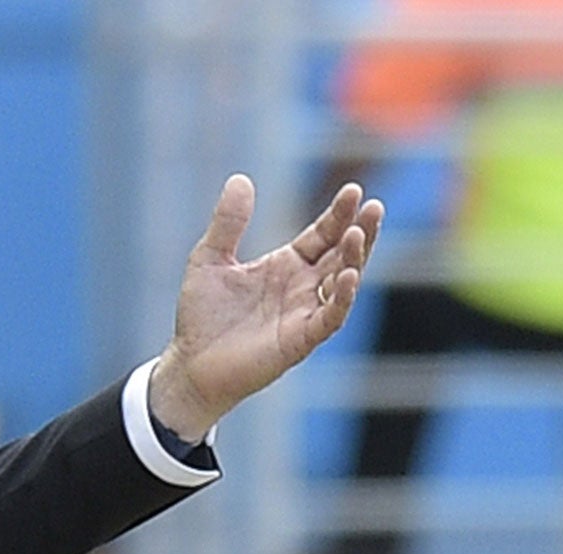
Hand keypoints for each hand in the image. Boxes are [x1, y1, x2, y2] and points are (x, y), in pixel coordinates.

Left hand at [147, 176, 384, 441]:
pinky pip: (329, 318)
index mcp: (286, 266)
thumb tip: (240, 179)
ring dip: (354, 259)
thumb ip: (228, 223)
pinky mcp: (299, 341)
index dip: (338, 214)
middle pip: (342, 254)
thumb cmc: (201, 317)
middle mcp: (302, 288)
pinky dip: (342, 299)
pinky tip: (349, 276)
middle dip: (360, 231)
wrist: (189, 365)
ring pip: (342, 283)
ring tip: (360, 233)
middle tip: (374, 206)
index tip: (352, 190)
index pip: (323, 234)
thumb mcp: (209, 259)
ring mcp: (303, 314)